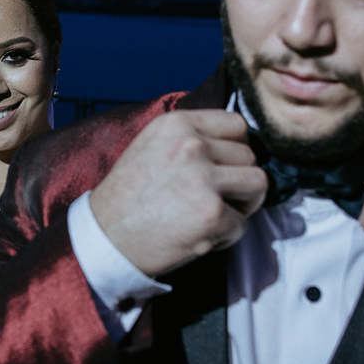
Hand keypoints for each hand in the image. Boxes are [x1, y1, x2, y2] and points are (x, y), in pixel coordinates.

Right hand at [89, 110, 266, 275]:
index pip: (237, 124)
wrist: (106, 239)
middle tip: (209, 197)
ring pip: (258, 184)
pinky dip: (226, 235)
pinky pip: (243, 223)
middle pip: (250, 156)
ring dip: (241, 204)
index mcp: (176, 124)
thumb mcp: (152, 146)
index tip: (220, 167)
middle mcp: (191, 145)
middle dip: (237, 180)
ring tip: (212, 213)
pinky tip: (198, 234)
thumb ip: (190, 137)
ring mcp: (203, 179)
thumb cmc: (130, 197)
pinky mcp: (211, 213)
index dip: (234, 149)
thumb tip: (239, 142)